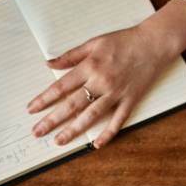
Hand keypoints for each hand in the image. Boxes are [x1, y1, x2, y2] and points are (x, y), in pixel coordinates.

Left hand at [26, 24, 174, 148]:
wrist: (153, 43)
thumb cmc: (123, 41)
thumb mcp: (94, 43)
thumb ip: (71, 56)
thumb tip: (49, 64)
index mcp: (90, 66)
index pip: (61, 86)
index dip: (44, 99)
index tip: (32, 110)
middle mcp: (101, 82)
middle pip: (72, 104)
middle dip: (52, 120)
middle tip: (37, 132)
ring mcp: (116, 93)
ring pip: (91, 116)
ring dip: (74, 130)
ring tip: (59, 141)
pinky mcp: (130, 100)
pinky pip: (118, 120)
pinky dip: (108, 133)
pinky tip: (96, 145)